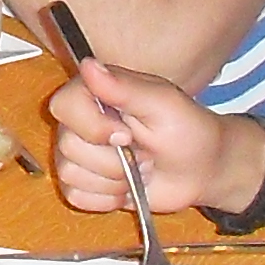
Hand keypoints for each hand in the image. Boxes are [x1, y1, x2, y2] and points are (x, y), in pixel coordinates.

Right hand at [47, 59, 249, 214]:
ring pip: (70, 173)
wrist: (201, 170)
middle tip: (143, 154)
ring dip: (112, 181)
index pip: (63, 106)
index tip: (127, 136)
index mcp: (95, 93)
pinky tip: (126, 188)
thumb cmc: (187, 131)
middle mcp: (81, 121)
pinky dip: (105, 199)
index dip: (93, 127)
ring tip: (138, 169)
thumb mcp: (163, 105)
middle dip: (112, 161)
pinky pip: (75, 195)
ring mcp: (80, 153)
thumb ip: (125, 87)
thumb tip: (88, 65)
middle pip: (68, 146)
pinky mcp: (84, 182)